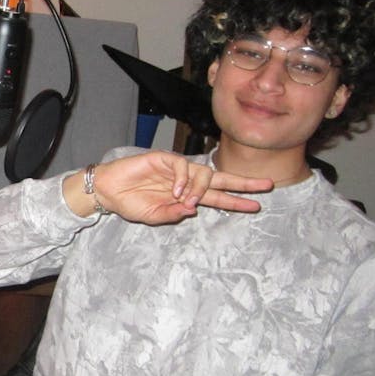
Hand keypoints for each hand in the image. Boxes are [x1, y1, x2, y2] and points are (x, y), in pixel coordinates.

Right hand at [64, 151, 273, 224]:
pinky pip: (183, 166)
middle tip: (266, 186)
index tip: (256, 205)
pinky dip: (183, 179)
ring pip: (202, 174)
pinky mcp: (164, 159)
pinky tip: (175, 191)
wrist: (108, 191)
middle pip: (221, 179)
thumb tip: (193, 210)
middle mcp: (186, 181)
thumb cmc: (129, 204)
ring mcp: (176, 169)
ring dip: (198, 189)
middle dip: (244, 183)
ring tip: (186, 200)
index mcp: (186, 196)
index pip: (217, 197)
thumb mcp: (153, 216)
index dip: (236, 201)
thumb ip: (172, 214)